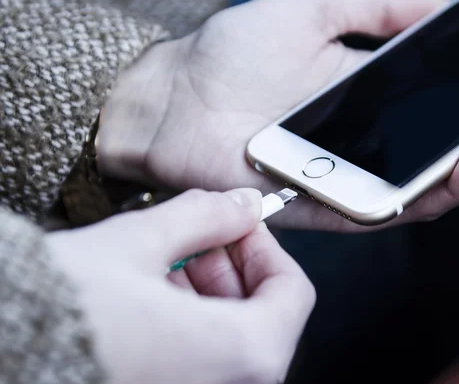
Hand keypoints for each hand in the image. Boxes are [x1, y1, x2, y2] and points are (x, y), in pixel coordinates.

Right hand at [46, 188, 314, 383]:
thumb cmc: (62, 307)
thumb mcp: (139, 243)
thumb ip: (204, 217)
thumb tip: (241, 204)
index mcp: (241, 354)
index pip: (292, 293)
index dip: (266, 247)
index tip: (237, 224)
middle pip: (262, 317)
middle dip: (230, 268)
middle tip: (196, 238)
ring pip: (229, 340)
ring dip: (207, 295)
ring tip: (162, 263)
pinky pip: (197, 360)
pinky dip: (187, 325)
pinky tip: (147, 296)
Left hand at [99, 0, 458, 230]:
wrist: (176, 100)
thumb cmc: (232, 57)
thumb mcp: (314, 8)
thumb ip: (379, 6)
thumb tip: (444, 3)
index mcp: (386, 96)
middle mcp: (386, 140)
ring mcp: (371, 176)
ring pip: (457, 182)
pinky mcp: (350, 206)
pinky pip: (413, 207)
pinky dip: (453, 183)